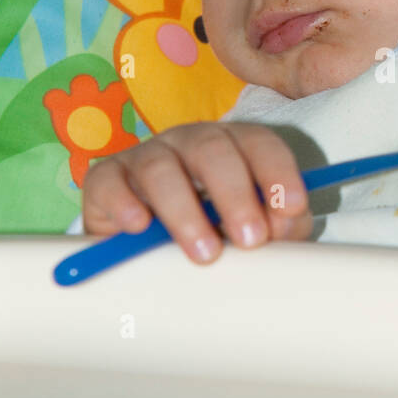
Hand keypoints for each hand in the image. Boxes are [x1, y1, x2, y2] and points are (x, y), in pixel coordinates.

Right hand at [81, 122, 312, 263]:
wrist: (147, 255)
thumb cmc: (213, 234)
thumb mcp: (251, 230)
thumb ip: (277, 225)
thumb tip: (284, 225)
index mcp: (232, 147)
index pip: (258, 143)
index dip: (277, 171)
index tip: (291, 207)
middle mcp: (189, 143)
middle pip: (212, 150)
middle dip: (236, 194)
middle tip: (251, 240)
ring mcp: (145, 157)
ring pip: (161, 168)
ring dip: (185, 210)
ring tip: (205, 252)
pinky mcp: (106, 180)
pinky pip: (109, 182)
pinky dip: (124, 203)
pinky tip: (139, 227)